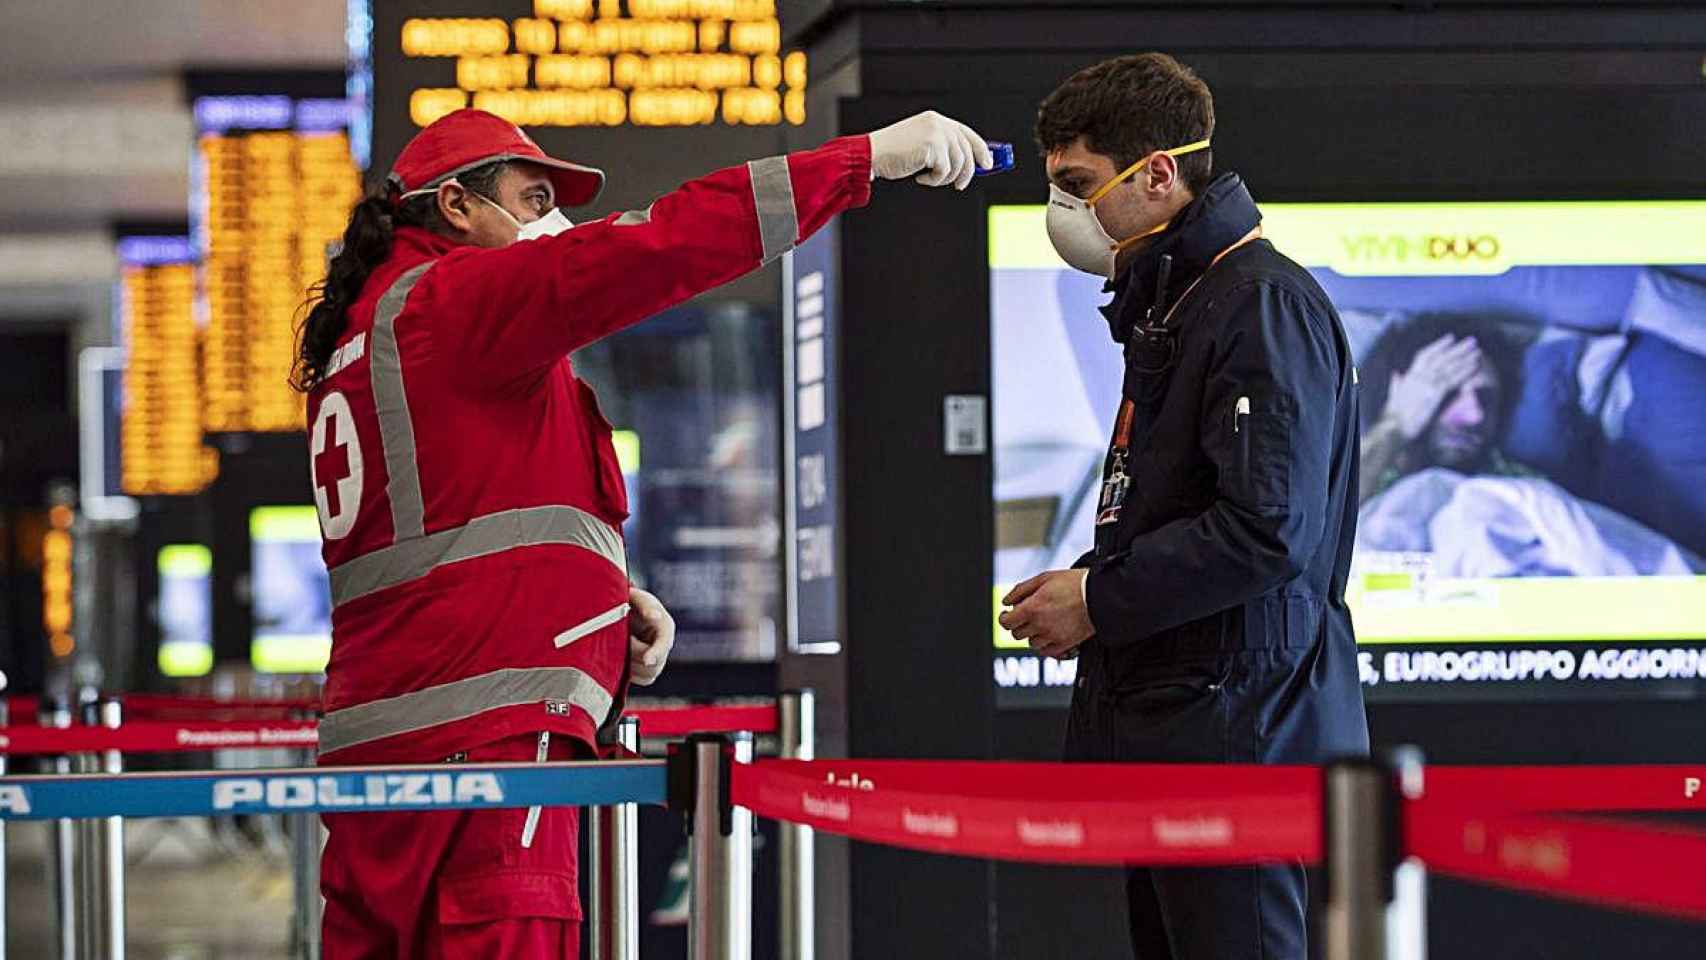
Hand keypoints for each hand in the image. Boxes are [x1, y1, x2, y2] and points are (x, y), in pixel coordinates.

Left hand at [627, 588, 674, 685]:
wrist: (623, 610)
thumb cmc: (630, 601)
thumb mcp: (637, 598)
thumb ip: (645, 606)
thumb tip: (655, 616)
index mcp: (665, 626)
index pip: (664, 644)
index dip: (656, 653)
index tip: (647, 660)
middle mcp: (665, 644)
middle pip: (656, 664)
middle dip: (635, 657)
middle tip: (619, 642)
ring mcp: (658, 657)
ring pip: (649, 675)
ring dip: (631, 666)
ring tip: (618, 648)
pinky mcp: (648, 668)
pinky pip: (642, 679)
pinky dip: (630, 674)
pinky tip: (620, 659)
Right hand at [867, 110, 994, 189]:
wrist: (872, 154)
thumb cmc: (893, 154)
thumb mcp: (922, 146)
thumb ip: (944, 149)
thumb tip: (969, 165)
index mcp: (936, 120)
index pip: (967, 134)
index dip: (981, 149)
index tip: (988, 164)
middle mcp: (939, 123)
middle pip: (968, 150)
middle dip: (967, 171)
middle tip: (960, 185)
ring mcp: (936, 133)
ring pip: (958, 163)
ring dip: (946, 178)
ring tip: (930, 178)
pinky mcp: (932, 146)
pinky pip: (945, 171)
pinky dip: (935, 180)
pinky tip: (920, 177)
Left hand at [999, 570, 1093, 658]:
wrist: (1100, 596)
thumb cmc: (1074, 584)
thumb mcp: (1044, 578)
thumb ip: (1021, 590)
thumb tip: (1007, 602)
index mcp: (1032, 608)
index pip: (1007, 622)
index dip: (1004, 618)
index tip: (1007, 615)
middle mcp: (1040, 625)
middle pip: (1017, 634)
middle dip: (1019, 624)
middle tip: (1027, 616)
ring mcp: (1053, 637)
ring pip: (1031, 643)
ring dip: (1033, 634)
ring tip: (1042, 622)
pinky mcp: (1065, 644)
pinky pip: (1046, 652)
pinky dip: (1045, 644)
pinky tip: (1050, 633)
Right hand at [1385, 334, 1482, 439]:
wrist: (1396, 427)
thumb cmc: (1394, 416)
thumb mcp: (1393, 397)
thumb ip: (1395, 384)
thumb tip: (1396, 374)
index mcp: (1410, 376)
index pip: (1424, 355)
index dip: (1438, 345)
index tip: (1451, 337)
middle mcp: (1419, 377)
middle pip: (1441, 358)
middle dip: (1457, 349)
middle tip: (1472, 341)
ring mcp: (1427, 384)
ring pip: (1449, 367)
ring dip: (1465, 358)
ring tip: (1477, 352)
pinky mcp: (1435, 394)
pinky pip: (1453, 380)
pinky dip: (1464, 372)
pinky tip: (1474, 367)